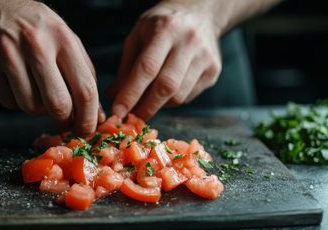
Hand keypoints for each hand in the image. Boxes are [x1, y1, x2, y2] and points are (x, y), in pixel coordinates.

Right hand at [0, 0, 103, 135]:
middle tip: (64, 124)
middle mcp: (35, 45)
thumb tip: (98, 113)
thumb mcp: (64, 36)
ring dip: (37, 108)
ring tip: (35, 90)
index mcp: (62, 38)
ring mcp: (7, 55)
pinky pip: (8, 102)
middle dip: (64, 121)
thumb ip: (84, 72)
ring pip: (31, 107)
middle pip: (58, 104)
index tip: (87, 131)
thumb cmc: (33, 25)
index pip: (85, 89)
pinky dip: (16, 101)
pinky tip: (15, 83)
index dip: (89, 118)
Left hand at [107, 0, 221, 119]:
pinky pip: (189, 96)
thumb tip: (113, 95)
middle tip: (131, 118)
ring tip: (146, 102)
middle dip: (145, 107)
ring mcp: (205, 57)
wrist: (201, 12)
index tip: (118, 111)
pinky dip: (172, 101)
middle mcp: (189, 42)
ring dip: (158, 106)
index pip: (147, 68)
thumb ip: (126, 66)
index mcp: (166, 29)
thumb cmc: (163, 25)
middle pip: (166, 86)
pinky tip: (164, 93)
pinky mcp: (213, 71)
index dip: (131, 93)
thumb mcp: (138, 35)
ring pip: (179, 96)